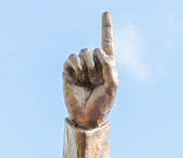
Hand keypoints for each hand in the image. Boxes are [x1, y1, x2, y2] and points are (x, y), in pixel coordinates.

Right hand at [63, 12, 117, 128]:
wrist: (86, 118)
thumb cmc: (102, 104)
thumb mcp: (113, 86)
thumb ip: (110, 66)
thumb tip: (98, 51)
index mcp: (107, 66)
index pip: (107, 44)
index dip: (106, 28)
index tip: (106, 13)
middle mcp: (94, 64)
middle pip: (94, 49)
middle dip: (96, 65)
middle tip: (95, 81)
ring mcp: (81, 67)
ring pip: (83, 52)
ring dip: (87, 66)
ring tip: (87, 81)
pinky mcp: (69, 71)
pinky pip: (72, 58)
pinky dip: (76, 65)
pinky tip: (78, 77)